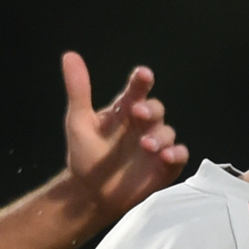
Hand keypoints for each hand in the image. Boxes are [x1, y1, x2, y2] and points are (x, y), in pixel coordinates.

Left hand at [59, 52, 189, 220]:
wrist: (90, 193)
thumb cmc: (86, 155)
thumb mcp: (78, 121)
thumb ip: (78, 90)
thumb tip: (69, 56)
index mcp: (125, 110)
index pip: (137, 89)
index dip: (142, 80)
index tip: (143, 75)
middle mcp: (143, 125)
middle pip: (156, 109)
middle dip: (151, 109)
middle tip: (139, 114)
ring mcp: (155, 145)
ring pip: (168, 132)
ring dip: (160, 136)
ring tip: (146, 146)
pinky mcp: (164, 166)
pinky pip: (178, 156)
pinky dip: (176, 154)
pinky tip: (167, 156)